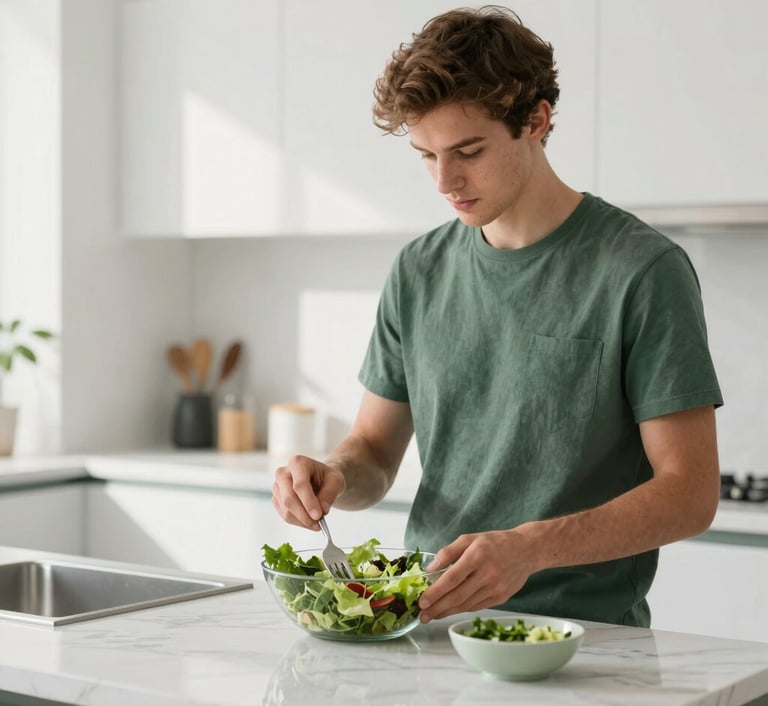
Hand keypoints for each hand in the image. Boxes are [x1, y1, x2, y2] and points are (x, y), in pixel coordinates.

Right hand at [272, 455, 346, 528]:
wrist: (320, 480)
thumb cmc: (326, 477)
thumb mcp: (336, 481)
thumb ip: (330, 494)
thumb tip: (322, 510)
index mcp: (297, 463)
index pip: (299, 484)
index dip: (308, 502)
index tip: (318, 515)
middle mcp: (283, 473)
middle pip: (289, 498)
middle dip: (304, 515)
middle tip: (318, 524)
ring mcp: (277, 487)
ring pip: (286, 510)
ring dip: (302, 521)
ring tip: (317, 523)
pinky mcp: (276, 499)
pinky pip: (284, 516)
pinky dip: (298, 522)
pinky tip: (309, 521)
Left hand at [418, 530, 534, 622]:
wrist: (527, 550)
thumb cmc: (494, 543)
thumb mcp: (469, 539)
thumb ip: (448, 552)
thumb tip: (430, 569)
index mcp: (477, 555)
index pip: (451, 578)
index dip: (435, 592)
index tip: (422, 602)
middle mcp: (487, 573)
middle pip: (457, 596)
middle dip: (437, 608)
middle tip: (422, 615)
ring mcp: (495, 587)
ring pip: (466, 605)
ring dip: (447, 612)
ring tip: (432, 615)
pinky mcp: (501, 597)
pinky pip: (477, 606)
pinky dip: (462, 609)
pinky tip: (450, 610)